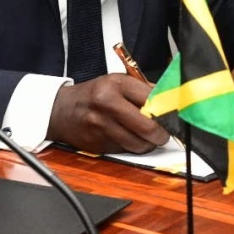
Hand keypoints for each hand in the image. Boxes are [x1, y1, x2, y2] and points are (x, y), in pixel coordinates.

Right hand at [47, 75, 168, 153]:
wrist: (60, 110)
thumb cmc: (93, 95)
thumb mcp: (116, 82)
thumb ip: (143, 91)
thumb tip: (171, 100)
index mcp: (115, 84)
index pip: (152, 100)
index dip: (167, 112)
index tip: (173, 117)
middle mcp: (107, 103)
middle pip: (148, 126)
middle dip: (161, 134)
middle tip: (163, 134)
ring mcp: (101, 125)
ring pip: (139, 144)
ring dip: (148, 144)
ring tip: (145, 137)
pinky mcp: (97, 144)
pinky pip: (125, 151)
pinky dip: (131, 147)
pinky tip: (126, 139)